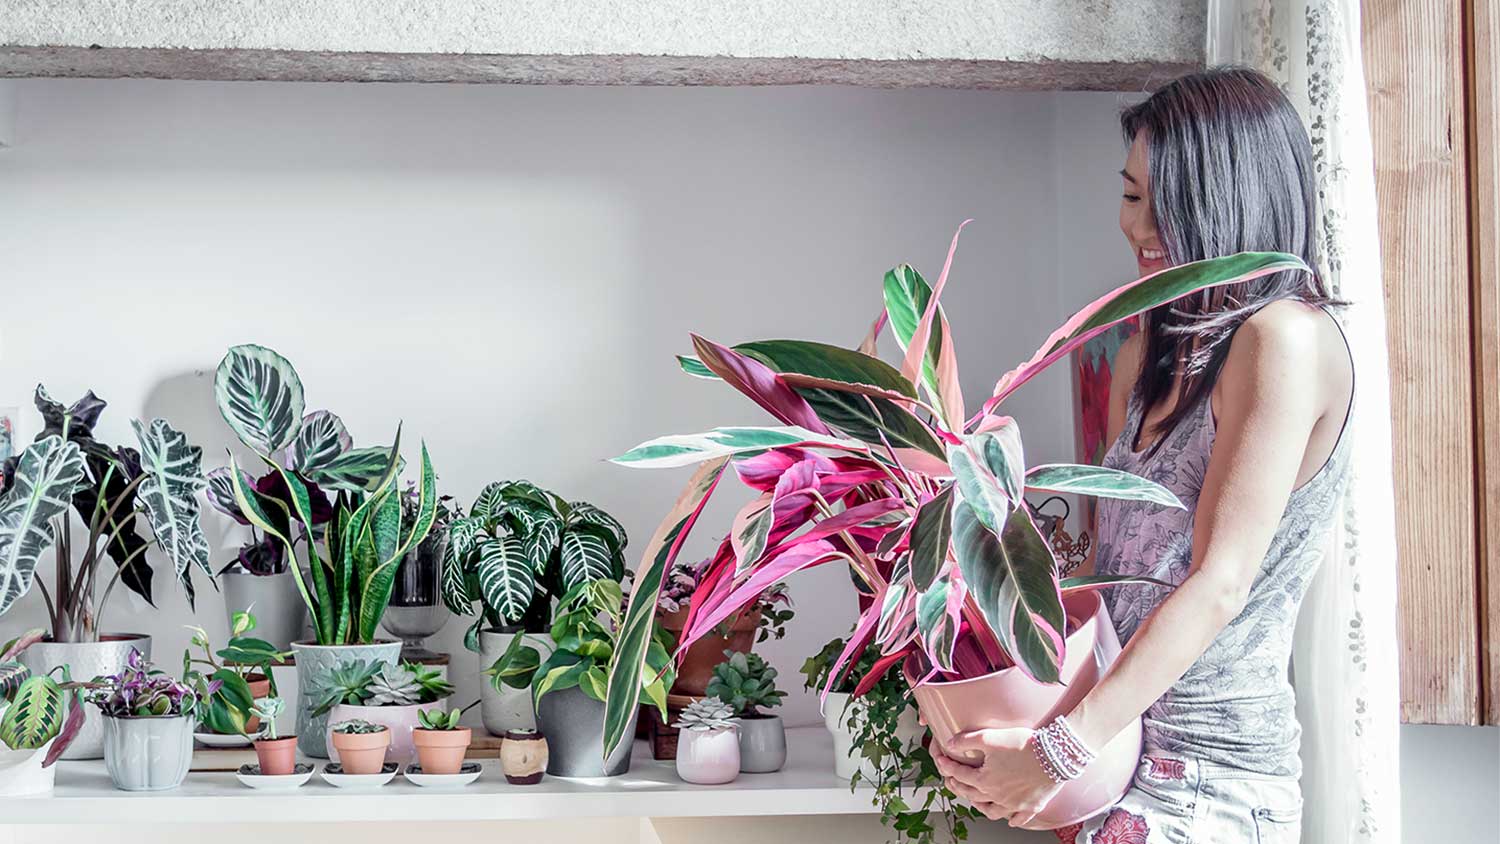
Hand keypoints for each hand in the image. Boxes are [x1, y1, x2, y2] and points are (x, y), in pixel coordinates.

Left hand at [931, 727, 1062, 828]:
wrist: (1055, 754)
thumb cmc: (1025, 745)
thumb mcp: (990, 737)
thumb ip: (967, 740)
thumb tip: (950, 744)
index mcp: (985, 780)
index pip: (959, 775)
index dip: (947, 766)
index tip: (941, 761)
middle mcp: (997, 796)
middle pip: (972, 795)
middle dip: (958, 786)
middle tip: (952, 780)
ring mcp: (1014, 804)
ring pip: (992, 812)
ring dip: (981, 807)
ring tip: (977, 801)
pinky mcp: (1031, 807)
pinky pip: (1019, 819)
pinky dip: (1012, 819)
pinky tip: (1009, 818)